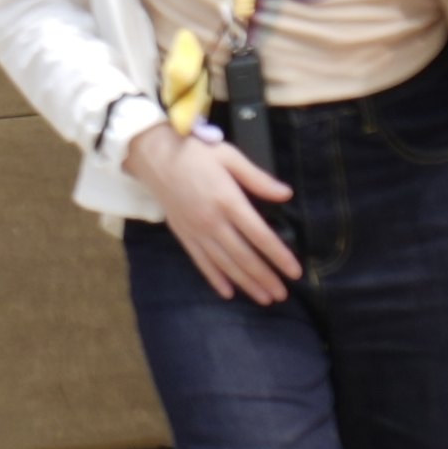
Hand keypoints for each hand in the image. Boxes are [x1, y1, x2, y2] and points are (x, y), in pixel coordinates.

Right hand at [123, 121, 299, 303]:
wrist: (153, 154)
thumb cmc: (194, 151)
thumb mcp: (229, 156)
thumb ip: (257, 178)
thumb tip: (286, 194)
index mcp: (228, 200)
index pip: (259, 235)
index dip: (279, 255)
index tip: (295, 271)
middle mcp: (212, 221)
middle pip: (243, 256)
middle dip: (265, 277)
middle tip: (283, 294)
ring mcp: (196, 230)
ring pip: (224, 263)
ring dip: (245, 283)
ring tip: (264, 298)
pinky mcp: (182, 234)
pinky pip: (200, 261)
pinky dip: (214, 278)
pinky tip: (228, 292)